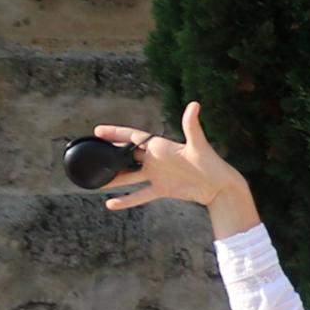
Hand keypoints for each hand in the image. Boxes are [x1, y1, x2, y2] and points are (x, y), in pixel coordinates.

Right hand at [92, 103, 257, 237]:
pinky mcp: (161, 190)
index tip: (97, 131)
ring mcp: (157, 175)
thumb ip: (191, 125)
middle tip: (90, 154)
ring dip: (113, 179)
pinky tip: (111, 204)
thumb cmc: (211, 163)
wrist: (219, 186)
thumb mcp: (199, 145)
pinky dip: (126, 200)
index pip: (133, 137)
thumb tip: (194, 104)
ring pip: (129, 177)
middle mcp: (156, 159)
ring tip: (94, 180)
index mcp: (160, 146)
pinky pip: (140, 195)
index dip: (115, 133)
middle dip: (109, 155)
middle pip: (127, 156)